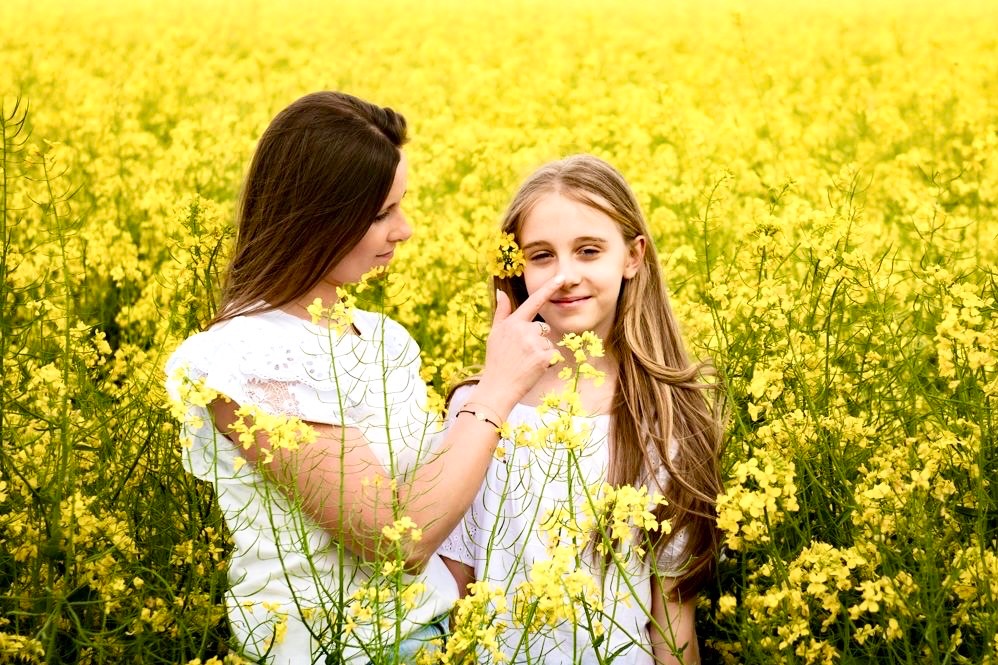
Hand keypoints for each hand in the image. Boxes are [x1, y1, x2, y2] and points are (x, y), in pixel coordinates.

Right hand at [477, 274, 564, 408]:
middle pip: (542, 328)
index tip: (561, 277)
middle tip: (520, 355)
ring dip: (541, 352)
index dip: (548, 289)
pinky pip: (554, 355)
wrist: (498, 387)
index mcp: (513, 322)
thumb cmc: (496, 360)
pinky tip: (534, 369)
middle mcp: (524, 330)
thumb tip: (501, 292)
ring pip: (548, 342)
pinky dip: (548, 363)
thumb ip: (502, 312)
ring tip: (525, 363)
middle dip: (536, 340)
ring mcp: (535, 344)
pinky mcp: (544, 357)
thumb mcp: (495, 333)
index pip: (533, 302)